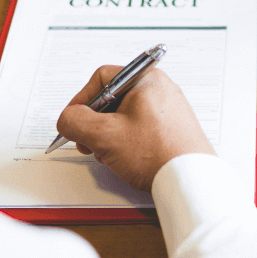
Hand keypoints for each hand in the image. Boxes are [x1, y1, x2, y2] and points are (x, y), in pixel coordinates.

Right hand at [55, 66, 214, 192]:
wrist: (189, 179)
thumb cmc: (156, 153)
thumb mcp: (104, 135)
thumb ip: (76, 121)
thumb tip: (67, 119)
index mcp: (146, 79)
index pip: (102, 78)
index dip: (81, 99)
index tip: (73, 120)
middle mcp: (160, 89)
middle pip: (112, 98)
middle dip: (94, 122)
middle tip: (88, 142)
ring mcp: (168, 108)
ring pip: (124, 115)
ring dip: (108, 134)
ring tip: (108, 154)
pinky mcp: (172, 126)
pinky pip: (139, 126)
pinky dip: (125, 140)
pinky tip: (124, 158)